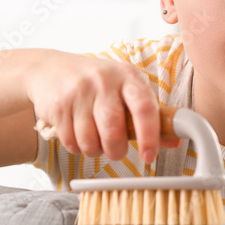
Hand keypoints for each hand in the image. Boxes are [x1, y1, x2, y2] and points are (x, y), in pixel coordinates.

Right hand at [24, 51, 178, 163]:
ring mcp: (79, 92)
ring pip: (90, 141)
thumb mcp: (125, 89)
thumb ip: (149, 115)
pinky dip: (76, 147)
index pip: (144, 107)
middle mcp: (104, 81)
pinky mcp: (58, 105)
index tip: (149, 156)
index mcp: (128, 76)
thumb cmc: (97, 83)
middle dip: (116, 150)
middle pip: (114, 129)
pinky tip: (78, 133)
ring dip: (94, 150)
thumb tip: (174, 139)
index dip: (150, 136)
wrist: (50, 68)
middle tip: (117, 151)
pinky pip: (70, 142)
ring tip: (95, 139)